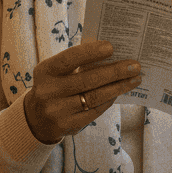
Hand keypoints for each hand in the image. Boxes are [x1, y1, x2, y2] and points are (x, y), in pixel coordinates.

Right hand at [22, 40, 142, 144]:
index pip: (69, 59)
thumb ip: (76, 62)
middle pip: (87, 80)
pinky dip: (110, 99)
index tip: (111, 47)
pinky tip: (120, 91)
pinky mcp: (68, 125)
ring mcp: (57, 111)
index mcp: (45, 72)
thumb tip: (110, 51)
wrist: (36, 119)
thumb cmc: (54, 86)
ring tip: (135, 79)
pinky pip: (95, 110)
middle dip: (114, 71)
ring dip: (118, 87)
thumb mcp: (56, 72)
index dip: (90, 52)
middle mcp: (48, 91)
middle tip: (135, 66)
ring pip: (94, 97)